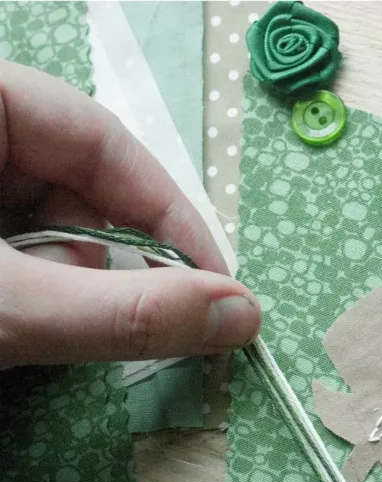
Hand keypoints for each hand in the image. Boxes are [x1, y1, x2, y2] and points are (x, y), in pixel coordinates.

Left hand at [0, 61, 260, 366]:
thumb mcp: (6, 303)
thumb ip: (120, 310)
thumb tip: (240, 316)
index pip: (103, 140)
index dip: (167, 216)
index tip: (211, 286)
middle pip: (71, 186)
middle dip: (91, 264)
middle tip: (75, 322)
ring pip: (38, 222)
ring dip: (49, 285)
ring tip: (9, 324)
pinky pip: (9, 245)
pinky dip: (21, 290)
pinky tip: (3, 317)